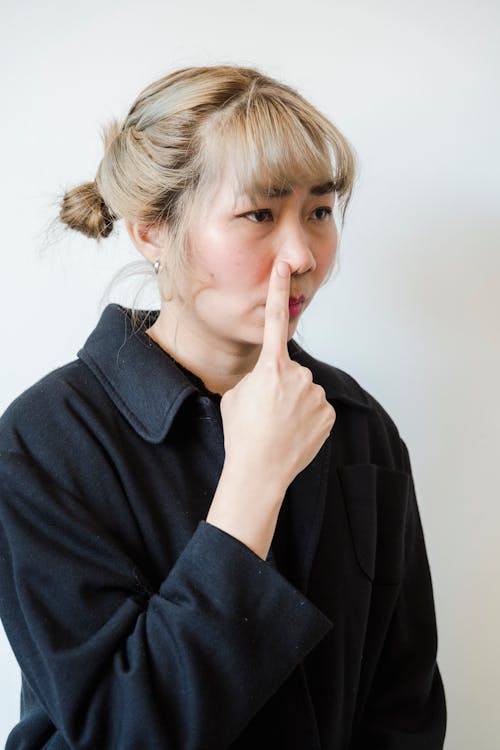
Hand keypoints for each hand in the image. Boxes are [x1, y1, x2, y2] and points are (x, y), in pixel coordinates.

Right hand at [219, 259, 335, 494]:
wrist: (258, 472)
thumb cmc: (240, 434)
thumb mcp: (234, 397)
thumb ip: (255, 377)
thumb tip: (269, 380)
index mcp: (270, 367)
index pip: (273, 321)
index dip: (278, 291)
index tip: (284, 266)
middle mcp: (298, 376)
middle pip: (289, 371)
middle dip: (279, 386)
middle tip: (265, 413)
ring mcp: (316, 396)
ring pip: (305, 391)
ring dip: (294, 404)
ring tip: (278, 427)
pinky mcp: (328, 414)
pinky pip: (317, 408)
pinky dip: (307, 418)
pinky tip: (294, 434)